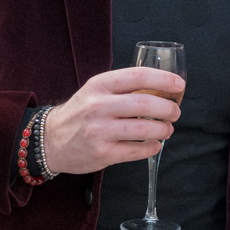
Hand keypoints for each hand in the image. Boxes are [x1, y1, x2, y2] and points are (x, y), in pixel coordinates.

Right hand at [41, 67, 184, 175]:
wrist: (50, 140)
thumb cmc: (81, 113)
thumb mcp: (96, 91)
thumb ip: (123, 88)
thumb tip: (163, 89)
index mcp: (100, 85)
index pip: (138, 76)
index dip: (164, 79)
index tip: (179, 85)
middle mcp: (98, 106)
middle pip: (145, 104)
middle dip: (168, 109)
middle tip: (175, 112)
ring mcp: (100, 131)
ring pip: (144, 130)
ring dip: (163, 129)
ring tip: (167, 129)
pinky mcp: (102, 154)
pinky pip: (137, 151)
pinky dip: (152, 147)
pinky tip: (154, 144)